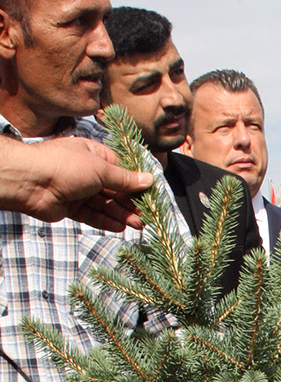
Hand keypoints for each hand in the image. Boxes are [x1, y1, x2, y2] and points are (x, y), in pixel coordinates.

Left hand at [2, 139, 152, 229]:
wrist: (30, 182)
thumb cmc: (65, 166)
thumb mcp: (101, 169)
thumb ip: (125, 179)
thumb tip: (149, 180)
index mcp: (93, 154)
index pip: (120, 170)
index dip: (135, 183)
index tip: (150, 196)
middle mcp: (86, 171)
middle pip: (114, 189)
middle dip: (130, 203)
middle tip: (148, 216)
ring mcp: (78, 190)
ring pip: (105, 204)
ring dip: (122, 214)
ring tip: (139, 225)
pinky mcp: (71, 207)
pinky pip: (92, 215)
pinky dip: (106, 221)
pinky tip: (120, 227)